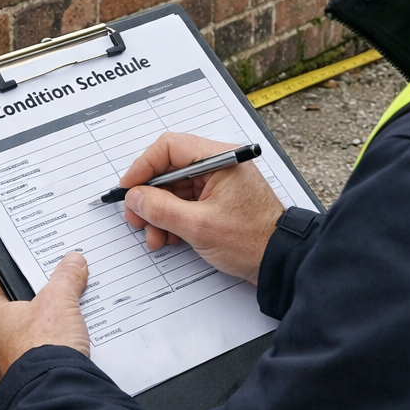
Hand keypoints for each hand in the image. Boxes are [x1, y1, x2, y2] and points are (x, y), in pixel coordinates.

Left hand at [0, 253, 90, 379]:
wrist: (56, 391)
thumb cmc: (44, 347)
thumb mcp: (59, 300)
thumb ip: (66, 277)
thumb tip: (73, 263)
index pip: (1, 286)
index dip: (21, 275)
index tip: (36, 270)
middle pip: (21, 312)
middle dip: (42, 304)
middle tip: (60, 294)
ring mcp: (11, 364)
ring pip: (32, 337)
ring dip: (50, 330)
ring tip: (70, 320)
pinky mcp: (29, 379)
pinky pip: (43, 357)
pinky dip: (56, 351)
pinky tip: (73, 345)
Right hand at [121, 132, 286, 282]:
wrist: (280, 262)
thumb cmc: (252, 241)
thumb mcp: (198, 226)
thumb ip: (161, 209)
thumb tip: (135, 198)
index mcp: (219, 158)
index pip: (169, 147)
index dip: (143, 167)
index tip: (129, 188)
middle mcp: (218, 165)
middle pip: (169, 170)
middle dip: (149, 197)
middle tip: (136, 218)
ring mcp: (217, 184)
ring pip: (174, 190)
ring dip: (158, 213)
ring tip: (154, 236)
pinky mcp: (217, 201)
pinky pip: (185, 204)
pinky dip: (172, 220)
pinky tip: (166, 238)